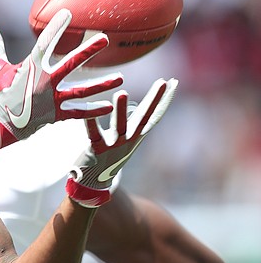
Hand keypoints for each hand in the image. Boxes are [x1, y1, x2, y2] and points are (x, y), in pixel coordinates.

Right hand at [0, 9, 123, 149]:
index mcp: (30, 66)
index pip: (46, 42)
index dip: (57, 27)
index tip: (67, 13)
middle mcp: (44, 81)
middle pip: (71, 62)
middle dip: (89, 50)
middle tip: (105, 39)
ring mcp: (51, 99)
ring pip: (82, 90)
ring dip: (102, 84)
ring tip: (120, 78)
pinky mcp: (54, 116)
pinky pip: (78, 113)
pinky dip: (93, 111)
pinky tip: (108, 107)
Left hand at [66, 77, 178, 207]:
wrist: (94, 181)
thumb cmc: (109, 152)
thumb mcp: (123, 136)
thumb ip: (128, 118)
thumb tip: (133, 99)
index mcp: (135, 134)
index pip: (153, 114)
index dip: (163, 99)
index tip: (173, 82)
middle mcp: (128, 139)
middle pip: (144, 118)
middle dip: (154, 100)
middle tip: (163, 83)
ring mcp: (113, 145)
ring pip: (120, 126)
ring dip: (122, 111)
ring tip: (122, 93)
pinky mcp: (95, 150)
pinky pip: (94, 135)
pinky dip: (91, 124)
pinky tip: (89, 113)